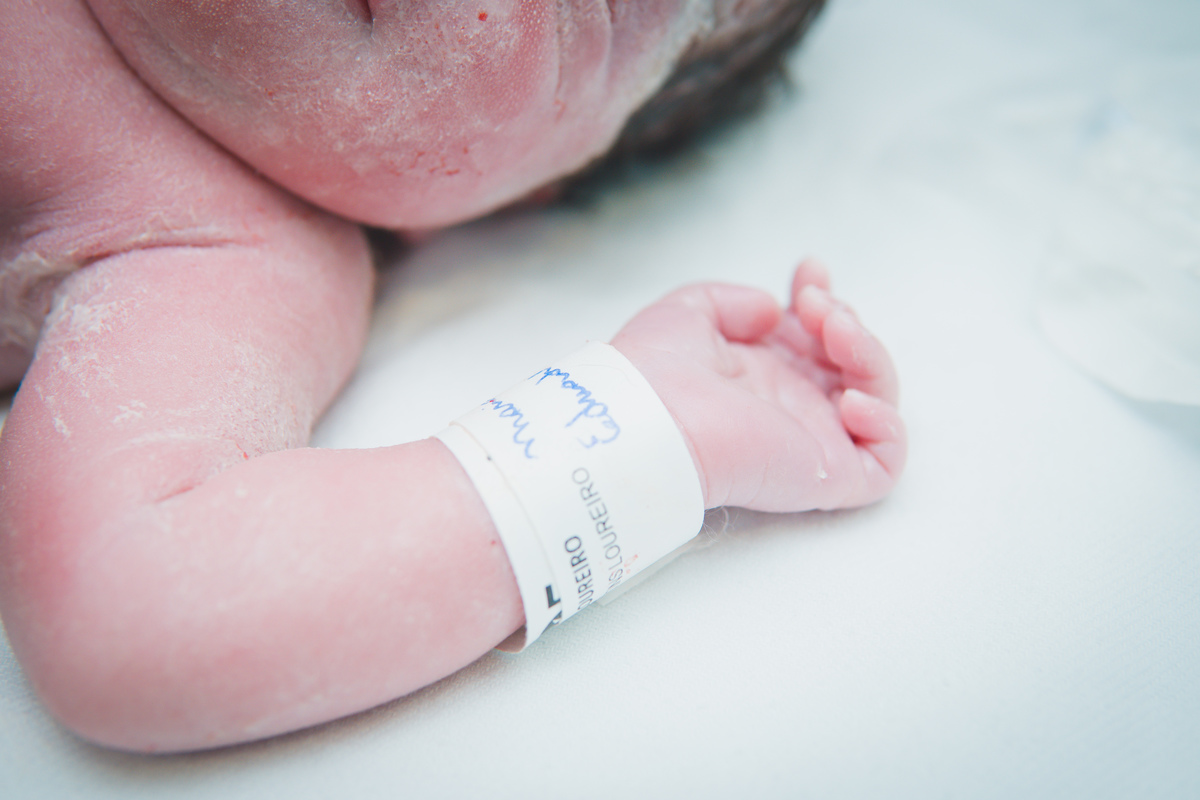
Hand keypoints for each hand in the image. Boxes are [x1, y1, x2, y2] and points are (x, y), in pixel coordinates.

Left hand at [612, 259, 905, 511]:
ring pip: (877, 400)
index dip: (824, 301)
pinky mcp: (826, 477)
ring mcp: (811, 442)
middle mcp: (789, 407)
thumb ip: (736, 303)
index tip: (807, 271)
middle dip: (844, 318)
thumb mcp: (692, 311)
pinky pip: (885, 464)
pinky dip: (886, 424)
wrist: (648, 418)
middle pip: (850, 363)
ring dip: (869, 353)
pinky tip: (850, 397)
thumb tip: (773, 312)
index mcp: (760, 374)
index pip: (814, 339)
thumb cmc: (655, 370)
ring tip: (833, 327)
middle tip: (813, 302)